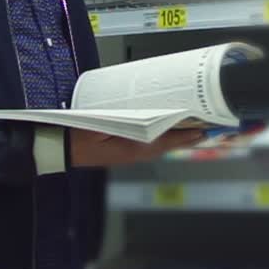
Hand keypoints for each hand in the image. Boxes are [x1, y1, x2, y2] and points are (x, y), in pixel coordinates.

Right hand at [70, 127, 203, 166]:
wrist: (62, 147)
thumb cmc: (79, 133)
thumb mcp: (100, 123)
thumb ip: (124, 119)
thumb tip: (148, 114)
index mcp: (132, 147)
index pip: (166, 140)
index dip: (185, 135)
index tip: (202, 130)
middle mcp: (136, 153)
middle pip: (168, 144)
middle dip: (187, 137)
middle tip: (207, 128)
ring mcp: (131, 154)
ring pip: (161, 146)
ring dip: (178, 139)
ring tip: (194, 129)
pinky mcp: (127, 152)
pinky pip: (151, 145)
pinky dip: (164, 138)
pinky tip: (169, 132)